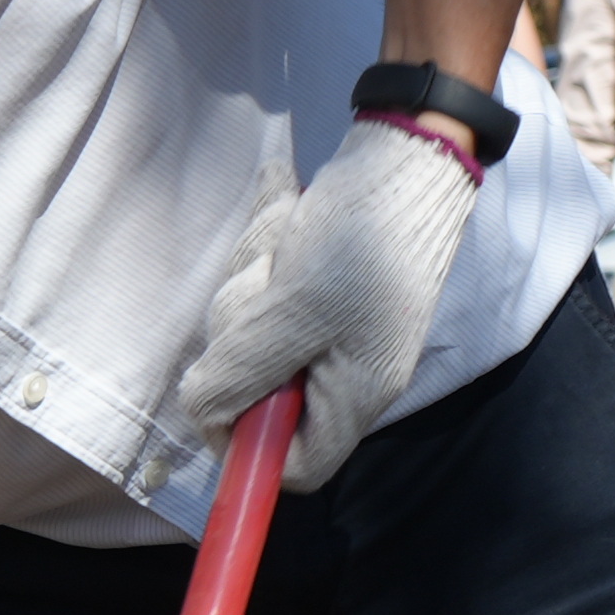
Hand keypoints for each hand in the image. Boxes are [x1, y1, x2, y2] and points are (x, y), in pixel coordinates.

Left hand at [173, 114, 477, 488]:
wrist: (412, 149)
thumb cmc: (365, 236)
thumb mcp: (296, 309)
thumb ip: (243, 371)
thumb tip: (202, 414)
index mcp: (353, 396)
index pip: (292, 465)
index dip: (244, 439)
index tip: (218, 390)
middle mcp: (342, 369)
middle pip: (256, 387)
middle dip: (243, 323)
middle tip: (268, 281)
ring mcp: (329, 325)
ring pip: (251, 324)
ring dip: (253, 268)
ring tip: (285, 227)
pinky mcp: (316, 282)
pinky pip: (264, 281)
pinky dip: (268, 240)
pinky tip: (286, 204)